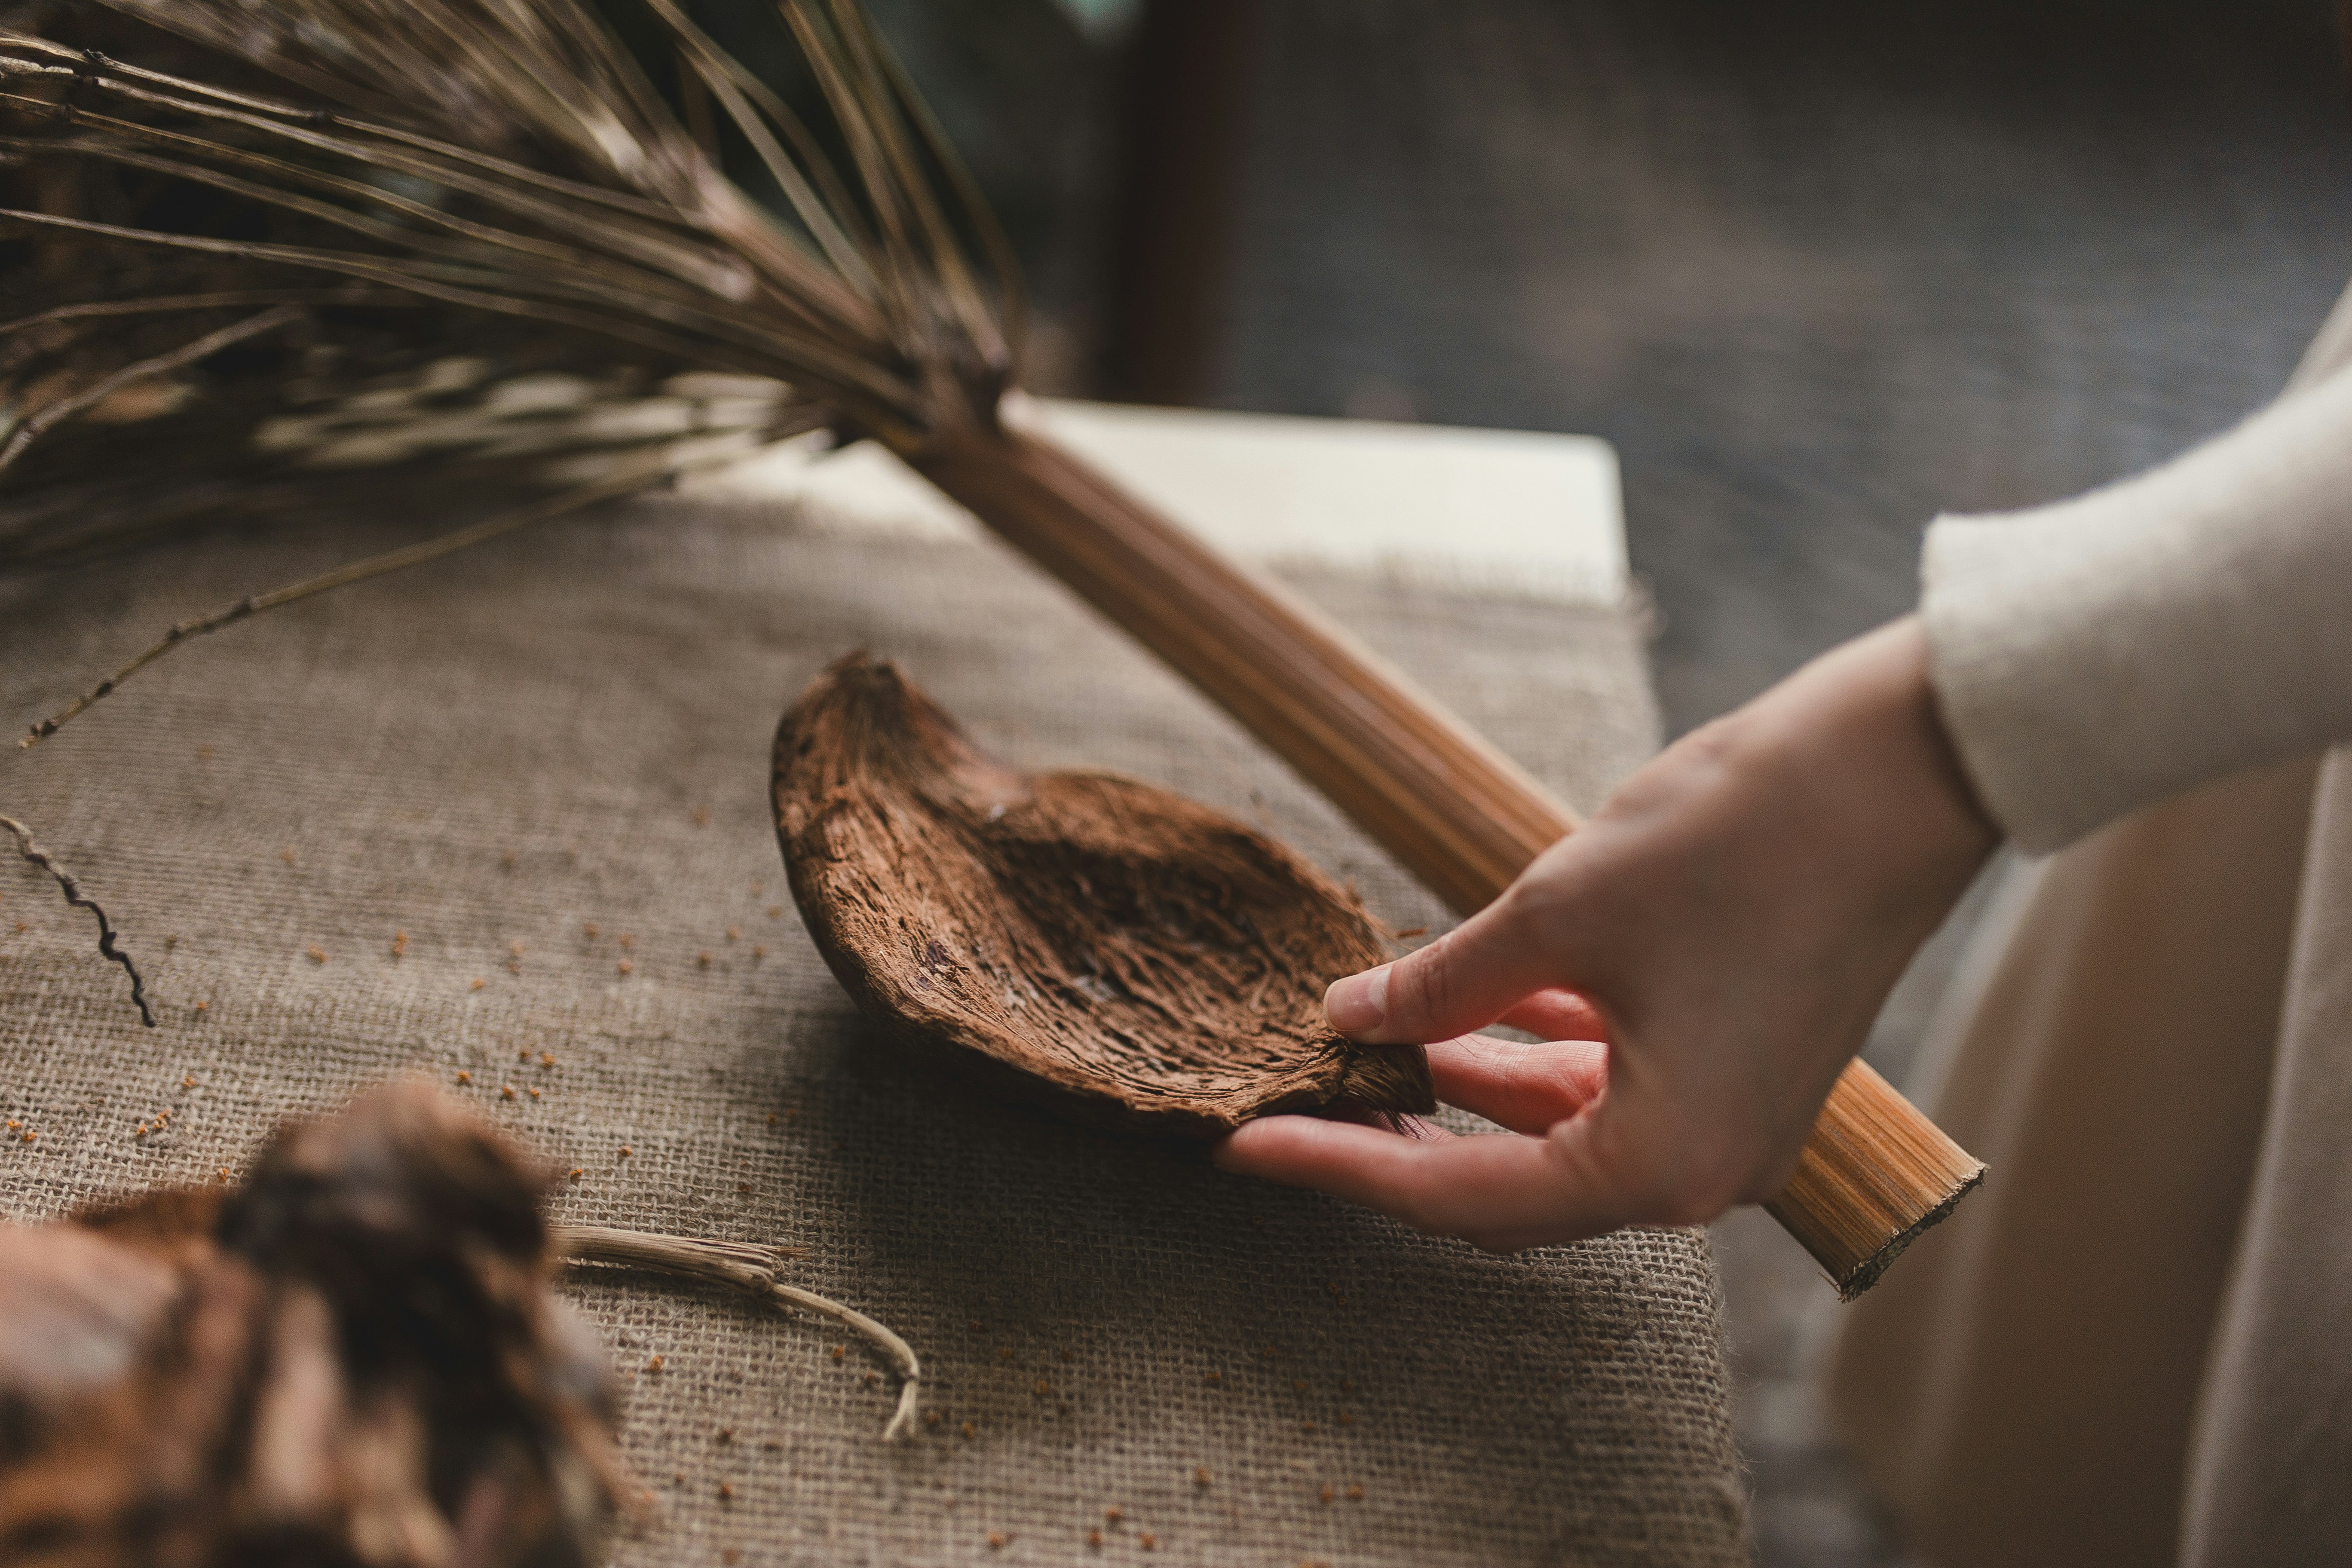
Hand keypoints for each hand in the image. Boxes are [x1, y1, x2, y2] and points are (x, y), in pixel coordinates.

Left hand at [1215, 617, 1998, 1249]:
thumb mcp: (1556, 913)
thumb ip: (1441, 984)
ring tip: (1353, 1054)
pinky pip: (1608, 1088)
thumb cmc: (1740, 841)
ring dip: (1459, 1094)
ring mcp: (1730, 1126)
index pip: (1461, 1196)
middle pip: (1509, 1187)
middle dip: (1394, 1143)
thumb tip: (1347, 1018)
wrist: (1897, 770)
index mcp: (1664, 1164)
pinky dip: (1529, 1056)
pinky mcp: (1741, 1069)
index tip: (1244, 1147)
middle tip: (1285, 1109)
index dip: (1341, 1167)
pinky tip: (1456, 1017)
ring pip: (1556, 1135)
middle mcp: (1704, 1174)